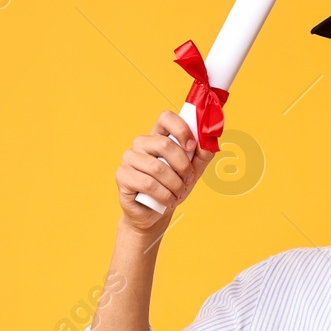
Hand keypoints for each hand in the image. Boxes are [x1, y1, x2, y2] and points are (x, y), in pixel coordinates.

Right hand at [115, 109, 215, 231]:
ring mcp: (129, 158)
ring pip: (157, 168)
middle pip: (165, 144)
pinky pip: (148, 184)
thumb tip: (208, 142)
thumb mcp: (193, 171)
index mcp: (158, 136)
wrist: (155, 212)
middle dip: (183, 166)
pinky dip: (163, 195)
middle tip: (188, 179)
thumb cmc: (172, 187)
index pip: (166, 118)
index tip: (192, 147)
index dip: (181, 129)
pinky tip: (167, 201)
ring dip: (174, 185)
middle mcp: (141, 143)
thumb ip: (202, 155)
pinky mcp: (122, 175)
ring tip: (178, 194)